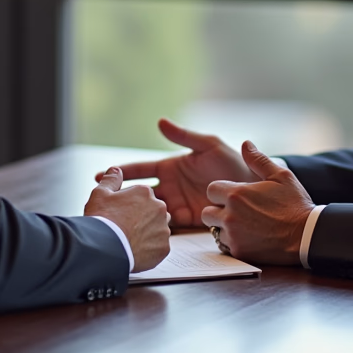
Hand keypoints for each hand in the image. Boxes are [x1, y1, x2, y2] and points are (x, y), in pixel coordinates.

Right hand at [84, 166, 170, 272]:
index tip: (118, 213)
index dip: (128, 204)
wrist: (104, 249)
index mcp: (145, 192)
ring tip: (128, 240)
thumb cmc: (103, 220)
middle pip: (151, 211)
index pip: (140, 196)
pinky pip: (158, 246)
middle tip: (123, 227)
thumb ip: (111, 179)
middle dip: (140, 217)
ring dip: (146, 233)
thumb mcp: (101, 193)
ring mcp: (163, 228)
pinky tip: (134, 250)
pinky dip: (149, 249)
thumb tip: (116, 170)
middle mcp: (159, 208)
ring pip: (157, 229)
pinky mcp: (163, 248)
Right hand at [96, 118, 255, 227]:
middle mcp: (170, 187)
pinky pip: (167, 225)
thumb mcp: (208, 145)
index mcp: (170, 167)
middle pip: (139, 193)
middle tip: (101, 201)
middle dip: (121, 197)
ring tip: (119, 218)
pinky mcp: (188, 221)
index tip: (100, 175)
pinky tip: (144, 230)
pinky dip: (155, 227)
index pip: (139, 170)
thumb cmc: (231, 162)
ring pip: (150, 210)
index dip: (120, 173)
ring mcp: (177, 205)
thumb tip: (160, 121)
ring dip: (136, 214)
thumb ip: (184, 136)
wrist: (252, 188)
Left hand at [201, 142, 314, 265]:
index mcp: (237, 194)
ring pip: (214, 230)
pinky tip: (249, 236)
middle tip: (237, 210)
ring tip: (245, 224)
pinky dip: (233, 241)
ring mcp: (233, 236)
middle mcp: (230, 216)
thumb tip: (245, 144)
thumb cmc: (294, 204)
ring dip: (224, 227)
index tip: (235, 195)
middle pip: (207, 212)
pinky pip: (225, 245)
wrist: (307, 236)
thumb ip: (258, 159)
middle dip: (218, 210)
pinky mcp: (239, 252)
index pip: (211, 190)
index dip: (221, 192)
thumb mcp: (280, 175)